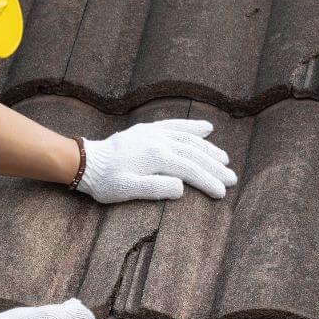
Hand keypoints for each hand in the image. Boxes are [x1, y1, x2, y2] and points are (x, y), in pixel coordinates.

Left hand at [76, 118, 236, 203]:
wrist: (86, 162)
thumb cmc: (105, 181)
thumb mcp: (127, 190)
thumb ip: (154, 188)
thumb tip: (181, 187)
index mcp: (156, 156)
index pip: (190, 169)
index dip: (208, 181)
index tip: (222, 193)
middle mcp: (158, 140)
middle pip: (194, 153)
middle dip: (215, 167)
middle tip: (232, 179)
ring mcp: (154, 133)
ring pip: (189, 139)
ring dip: (209, 149)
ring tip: (224, 159)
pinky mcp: (148, 130)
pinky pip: (175, 125)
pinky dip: (192, 127)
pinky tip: (207, 128)